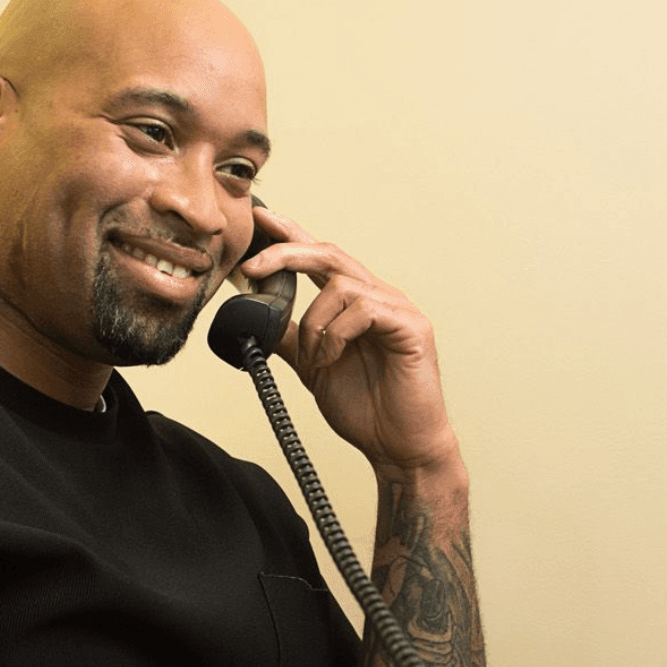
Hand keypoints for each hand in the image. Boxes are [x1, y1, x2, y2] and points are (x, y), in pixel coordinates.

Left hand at [238, 205, 458, 475]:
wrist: (398, 447)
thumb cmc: (367, 410)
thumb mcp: (315, 367)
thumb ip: (293, 338)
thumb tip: (256, 318)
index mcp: (357, 304)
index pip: (322, 257)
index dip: (291, 234)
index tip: (260, 218)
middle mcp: (379, 298)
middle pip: (330, 255)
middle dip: (287, 253)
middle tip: (254, 266)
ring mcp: (398, 310)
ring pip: (343, 284)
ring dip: (314, 320)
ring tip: (313, 357)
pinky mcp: (412, 328)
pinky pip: (365, 309)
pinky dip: (337, 333)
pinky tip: (332, 359)